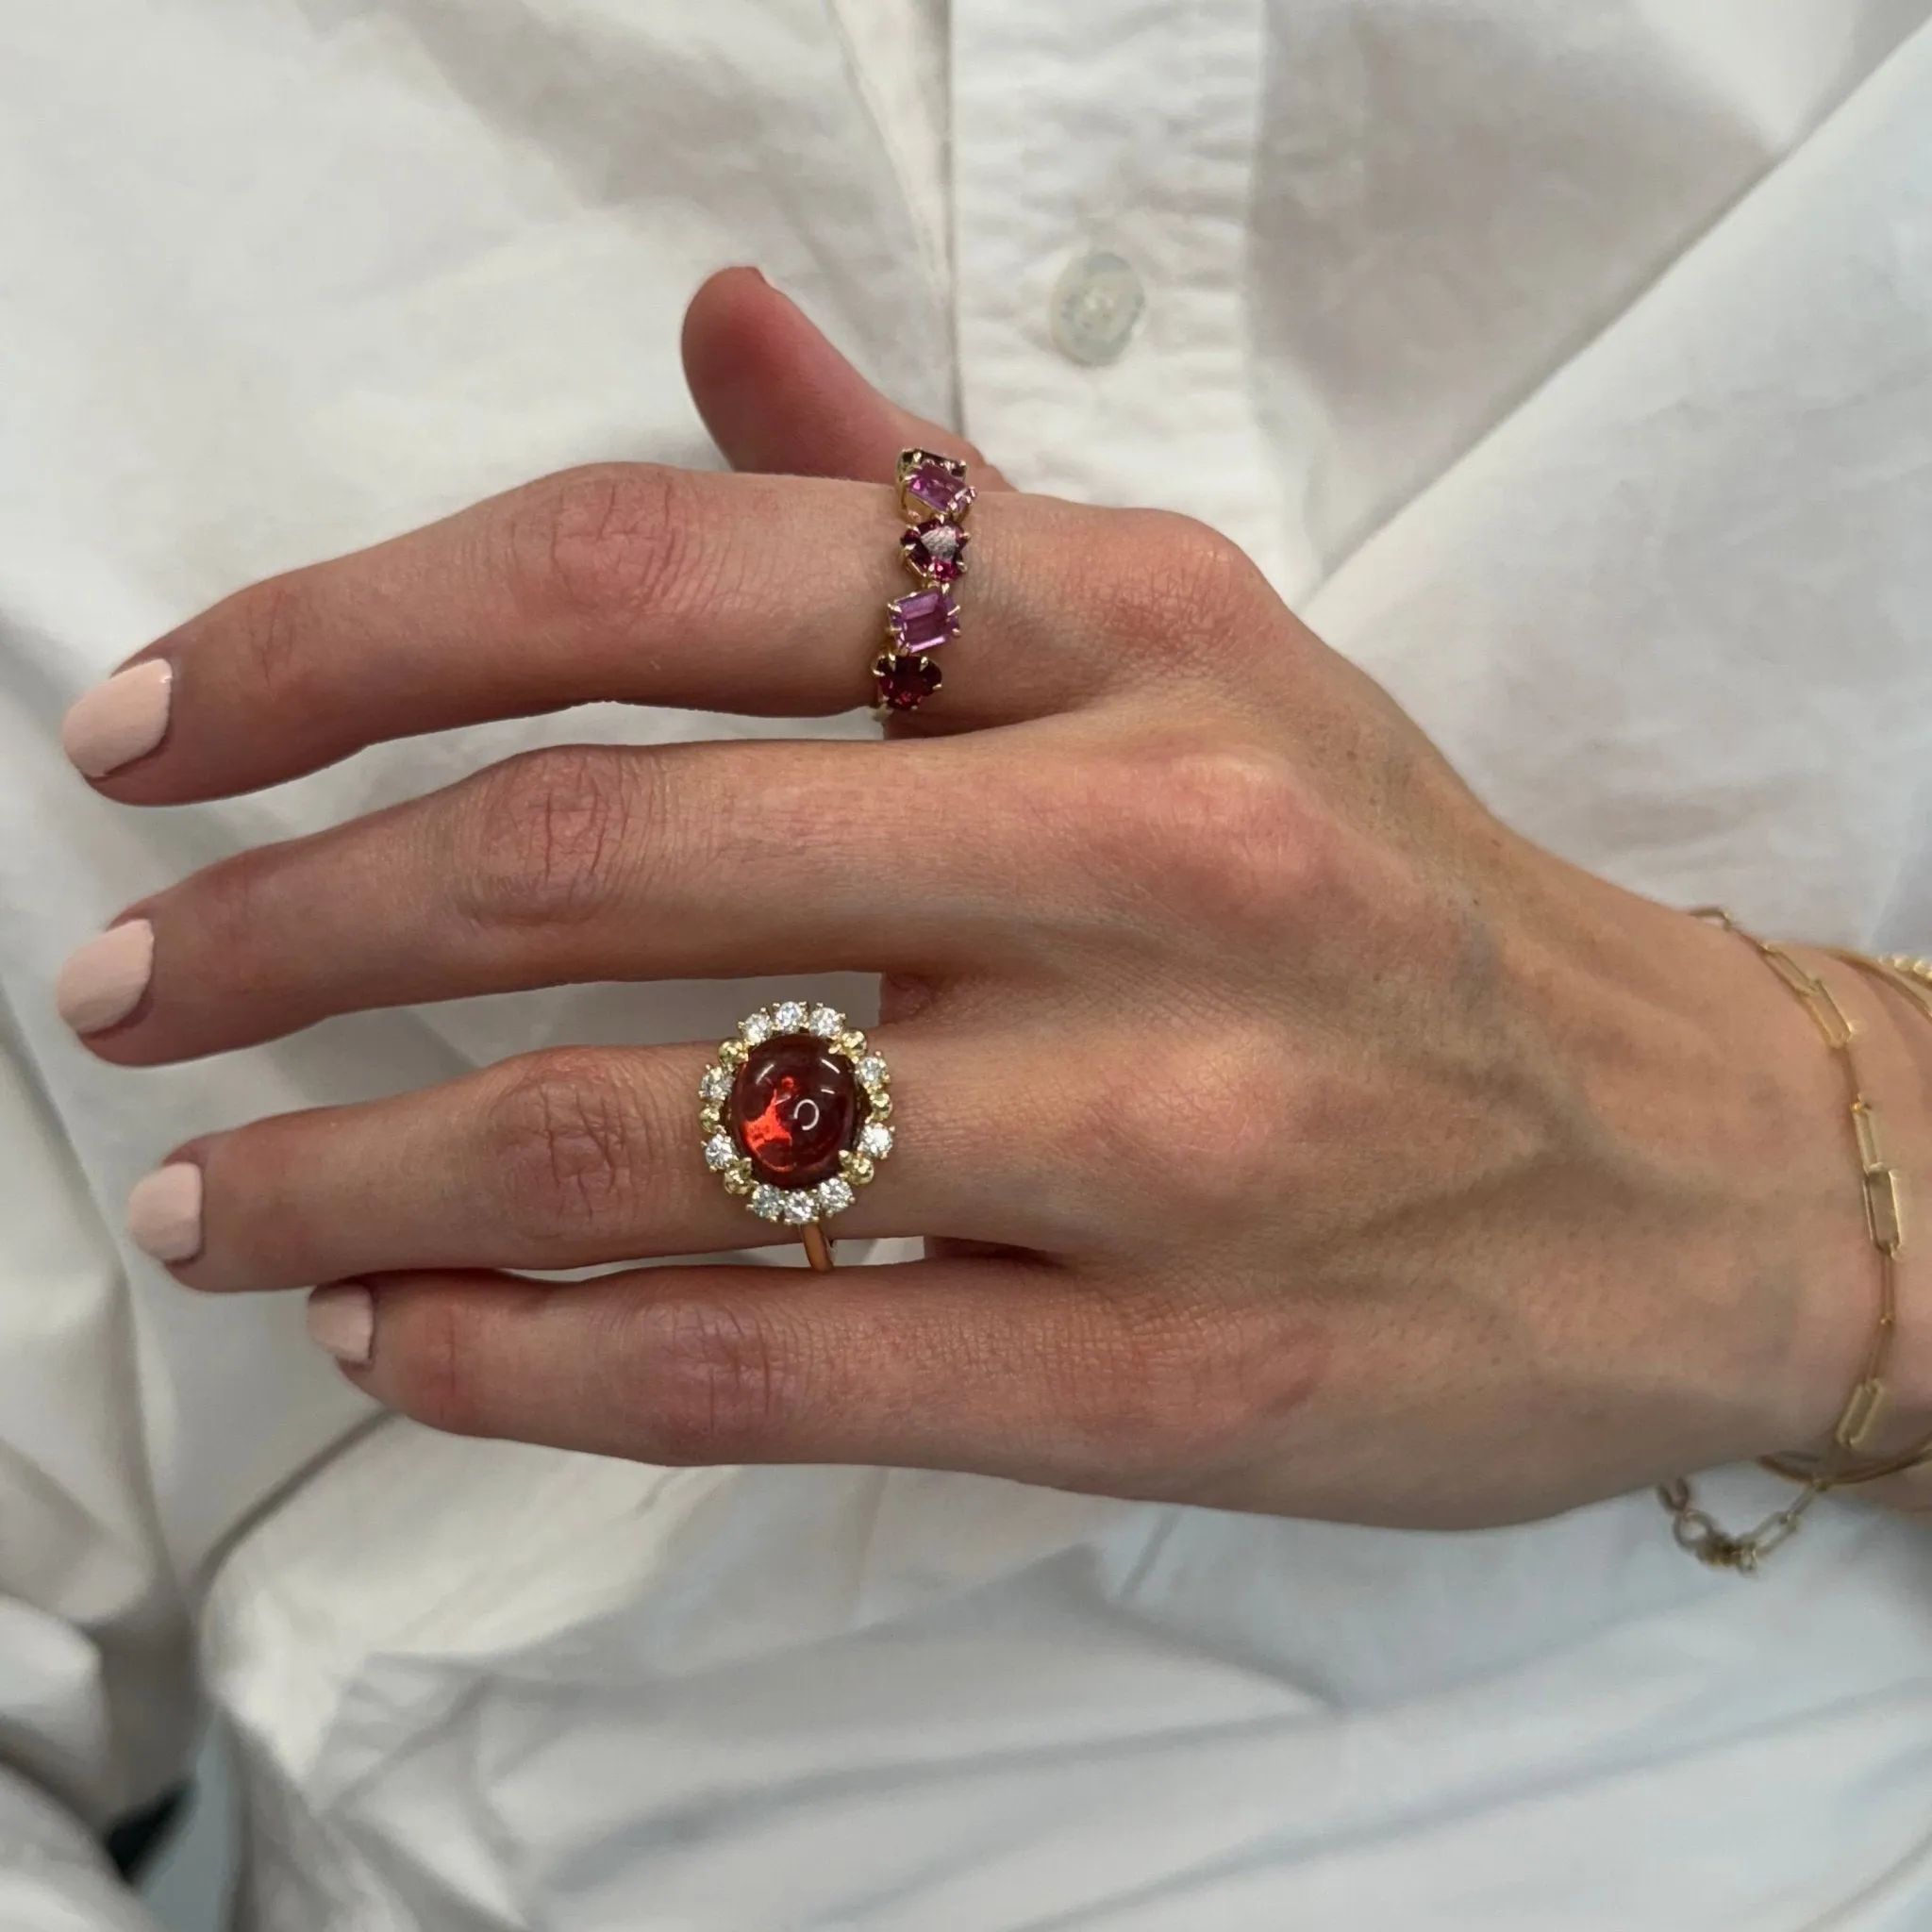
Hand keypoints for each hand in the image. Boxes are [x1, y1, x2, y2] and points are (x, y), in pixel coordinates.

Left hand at [58, 269, 1931, 1527]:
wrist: (1695, 1166)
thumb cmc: (1412, 903)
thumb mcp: (1209, 653)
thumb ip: (937, 505)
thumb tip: (705, 338)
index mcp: (1138, 629)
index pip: (656, 570)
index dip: (349, 637)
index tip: (162, 728)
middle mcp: (1154, 847)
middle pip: (603, 850)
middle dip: (296, 924)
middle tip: (128, 990)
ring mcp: (1170, 1125)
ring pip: (654, 1132)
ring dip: (366, 1170)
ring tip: (217, 1203)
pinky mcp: (1173, 1367)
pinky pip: (772, 1361)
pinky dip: (537, 1356)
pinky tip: (409, 1342)